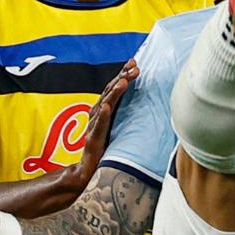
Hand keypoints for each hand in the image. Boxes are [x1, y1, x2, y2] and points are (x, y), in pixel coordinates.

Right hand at [73, 59, 138, 179]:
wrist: (88, 172)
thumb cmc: (105, 148)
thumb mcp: (118, 127)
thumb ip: (125, 114)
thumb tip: (146, 101)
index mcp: (103, 111)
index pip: (113, 88)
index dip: (122, 74)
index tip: (133, 62)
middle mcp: (96, 115)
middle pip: (109, 92)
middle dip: (121, 78)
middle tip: (134, 68)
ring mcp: (93, 127)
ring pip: (104, 105)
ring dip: (113, 92)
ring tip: (123, 81)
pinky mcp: (93, 140)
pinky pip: (98, 126)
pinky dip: (102, 116)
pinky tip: (107, 107)